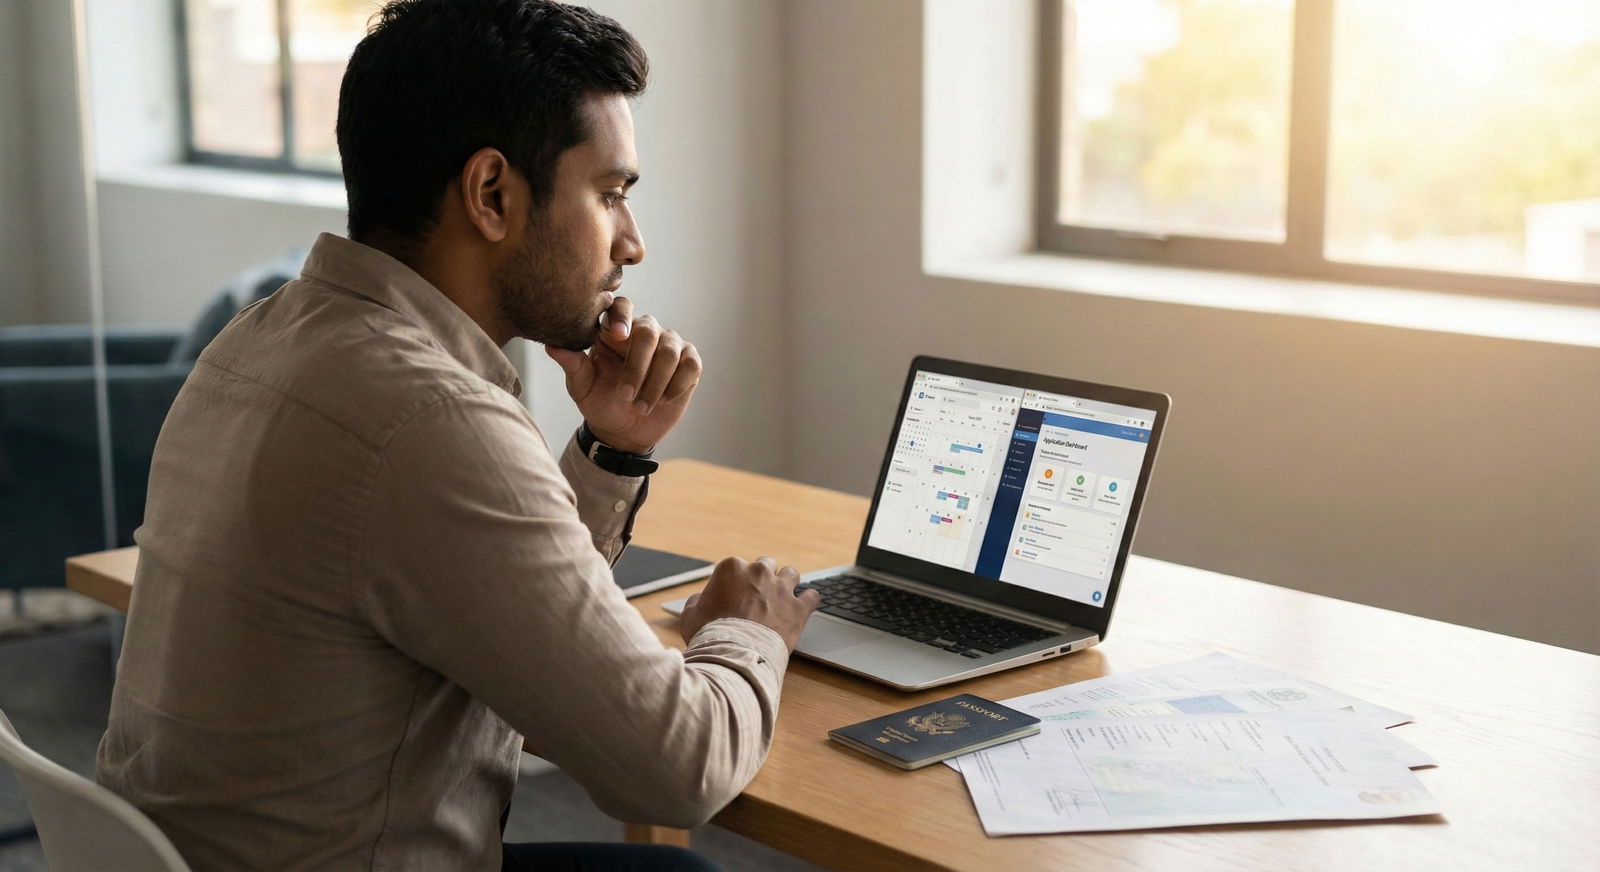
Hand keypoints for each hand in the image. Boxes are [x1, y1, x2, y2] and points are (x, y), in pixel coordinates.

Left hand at [545, 296, 700, 453]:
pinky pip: (690, 365)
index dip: (621, 317)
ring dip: (655, 383)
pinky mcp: (689, 363)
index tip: (617, 336)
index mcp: (614, 331)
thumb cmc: (600, 404)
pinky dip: (676, 385)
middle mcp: (644, 332)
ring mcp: (669, 345)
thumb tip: (553, 345)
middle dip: (638, 366)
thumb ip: (572, 365)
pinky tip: (663, 400)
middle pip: (648, 331)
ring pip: (669, 351)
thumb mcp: (582, 388)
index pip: (621, 306)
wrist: (624, 432)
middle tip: (625, 395)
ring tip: (641, 406)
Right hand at [678, 557, 821, 650]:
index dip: (737, 582)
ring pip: (791, 574)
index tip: (736, 595)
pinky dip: (808, 601)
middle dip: (763, 579)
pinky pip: (812, 596)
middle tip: (759, 596)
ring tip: (783, 599)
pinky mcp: (798, 608)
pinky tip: (804, 607)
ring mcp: (781, 588)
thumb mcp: (690, 615)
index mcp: (732, 568)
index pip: (738, 567)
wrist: (733, 655)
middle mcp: (759, 572)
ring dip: (787, 584)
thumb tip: (699, 599)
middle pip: (766, 565)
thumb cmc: (709, 635)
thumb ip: (696, 601)